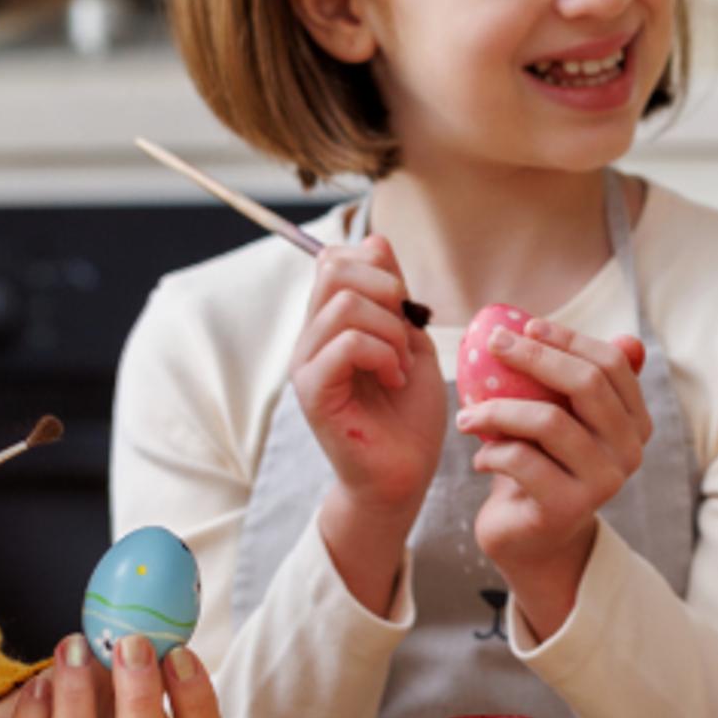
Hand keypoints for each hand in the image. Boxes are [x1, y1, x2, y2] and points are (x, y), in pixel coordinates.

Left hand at [0, 632, 229, 717]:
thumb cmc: (72, 707)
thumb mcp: (111, 680)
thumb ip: (139, 653)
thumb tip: (157, 596)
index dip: (198, 708)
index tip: (179, 654)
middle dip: (139, 701)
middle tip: (129, 643)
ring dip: (76, 700)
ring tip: (71, 648)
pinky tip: (36, 685)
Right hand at [293, 238, 447, 615]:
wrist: (405, 475)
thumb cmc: (409, 414)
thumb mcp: (411, 340)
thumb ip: (394, 296)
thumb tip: (376, 242)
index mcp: (330, 323)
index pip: (335, 257)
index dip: (378, 265)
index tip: (405, 306)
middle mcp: (310, 338)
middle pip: (334, 268)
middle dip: (387, 289)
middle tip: (407, 331)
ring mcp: (306, 365)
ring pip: (345, 305)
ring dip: (391, 330)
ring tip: (401, 364)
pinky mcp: (313, 394)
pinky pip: (345, 345)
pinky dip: (383, 355)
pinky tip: (394, 380)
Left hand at [454, 320, 652, 639]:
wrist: (533, 540)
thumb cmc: (545, 466)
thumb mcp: (566, 420)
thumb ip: (588, 382)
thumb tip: (628, 336)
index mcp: (635, 423)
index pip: (612, 363)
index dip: (569, 338)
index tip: (525, 326)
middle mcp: (629, 451)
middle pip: (587, 384)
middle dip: (534, 356)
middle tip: (492, 345)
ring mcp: (604, 481)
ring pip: (549, 421)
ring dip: (497, 409)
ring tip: (467, 417)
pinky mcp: (568, 507)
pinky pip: (522, 460)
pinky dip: (492, 452)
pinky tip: (480, 460)